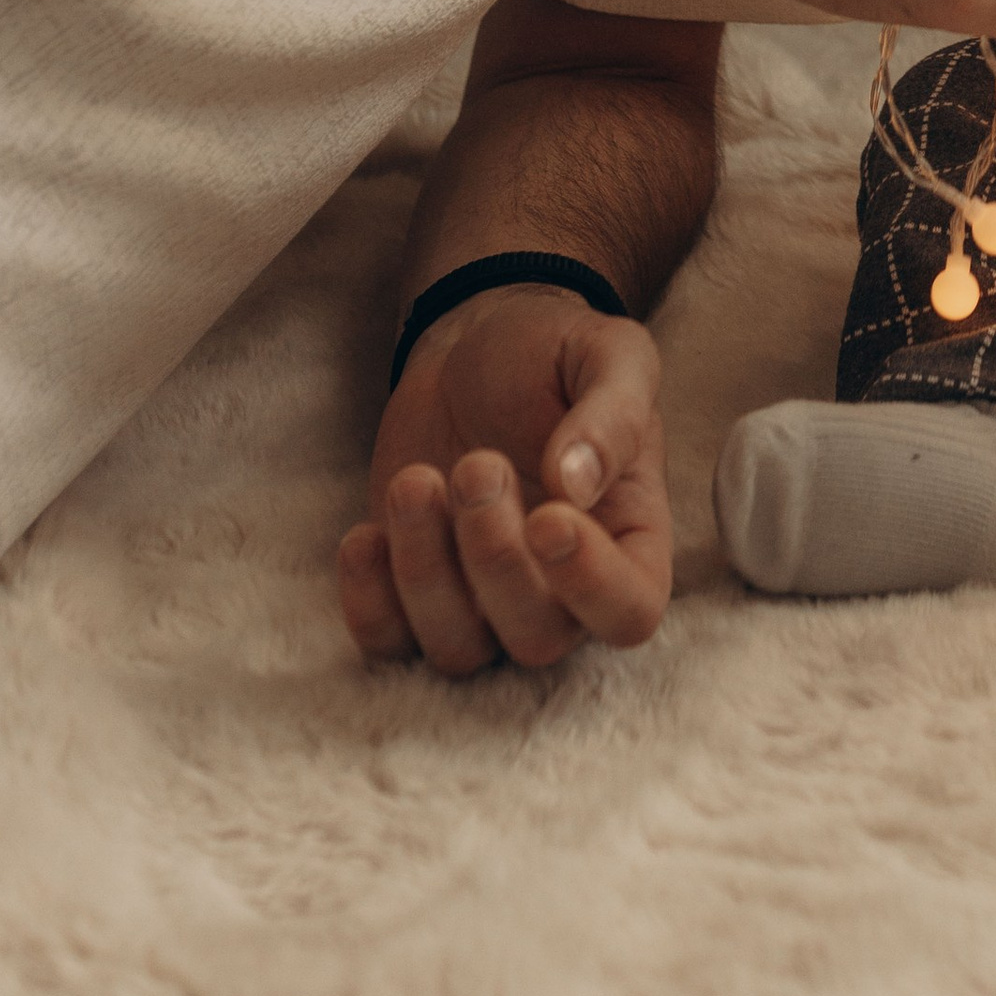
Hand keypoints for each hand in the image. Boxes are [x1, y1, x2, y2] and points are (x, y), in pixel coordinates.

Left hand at [338, 286, 670, 674]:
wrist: (474, 346)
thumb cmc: (555, 354)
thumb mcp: (608, 353)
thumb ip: (613, 412)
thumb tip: (578, 486)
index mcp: (629, 538)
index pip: (629, 610)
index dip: (591, 586)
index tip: (547, 518)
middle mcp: (561, 588)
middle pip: (537, 640)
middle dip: (495, 560)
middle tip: (478, 464)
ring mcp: (484, 600)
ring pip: (458, 649)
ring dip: (426, 574)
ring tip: (416, 479)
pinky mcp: (413, 594)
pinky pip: (388, 642)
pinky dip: (369, 601)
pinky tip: (366, 535)